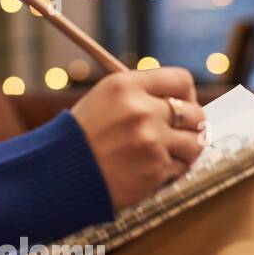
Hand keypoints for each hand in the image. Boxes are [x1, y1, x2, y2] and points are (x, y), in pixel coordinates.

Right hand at [69, 66, 206, 209]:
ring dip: (183, 152)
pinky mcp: (155, 169)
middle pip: (195, 113)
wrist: (58, 174)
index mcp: (126, 86)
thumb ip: (140, 95)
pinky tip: (146, 170)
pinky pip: (181, 168)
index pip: (181, 80)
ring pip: (195, 143)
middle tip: (177, 135)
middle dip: (190, 126)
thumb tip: (183, 102)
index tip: (182, 106)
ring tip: (160, 155)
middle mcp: (140, 109)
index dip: (187, 95)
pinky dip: (170, 171)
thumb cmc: (81, 138)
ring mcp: (150, 140)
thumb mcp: (103, 100)